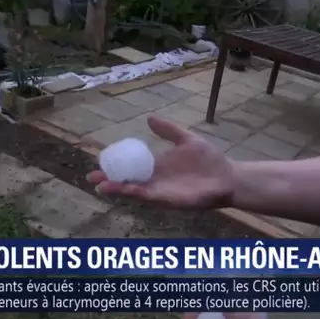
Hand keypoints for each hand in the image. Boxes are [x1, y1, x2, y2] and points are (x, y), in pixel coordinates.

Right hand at [87, 116, 235, 208]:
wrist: (228, 176)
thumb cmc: (209, 160)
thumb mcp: (186, 139)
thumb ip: (168, 130)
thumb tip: (149, 118)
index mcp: (158, 166)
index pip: (131, 167)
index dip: (115, 166)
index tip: (98, 162)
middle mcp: (156, 180)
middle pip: (128, 181)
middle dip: (110, 181)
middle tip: (91, 178)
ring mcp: (162, 191)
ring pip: (135, 191)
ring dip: (118, 189)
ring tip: (101, 186)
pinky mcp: (170, 200)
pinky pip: (150, 197)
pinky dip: (137, 193)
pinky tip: (125, 189)